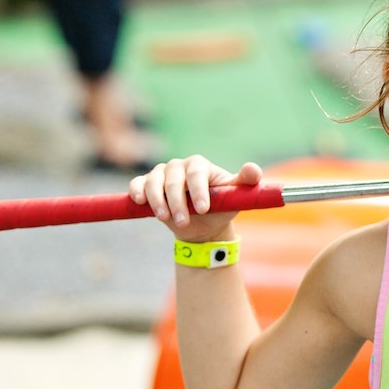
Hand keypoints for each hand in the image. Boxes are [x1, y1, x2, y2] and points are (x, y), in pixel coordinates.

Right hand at [128, 156, 262, 241]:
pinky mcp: (146, 185)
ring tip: (166, 219)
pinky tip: (141, 202)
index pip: (197, 173)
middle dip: (177, 202)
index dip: (199, 190)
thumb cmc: (221, 206)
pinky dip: (137, 192)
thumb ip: (246, 182)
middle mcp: (178, 166)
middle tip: (183, 222)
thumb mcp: (235, 196)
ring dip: (158, 201)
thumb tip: (252, 169)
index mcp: (200, 165)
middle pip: (173, 179)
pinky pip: (137, 184)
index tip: (203, 209)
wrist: (203, 223)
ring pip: (153, 181)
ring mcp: (161, 174)